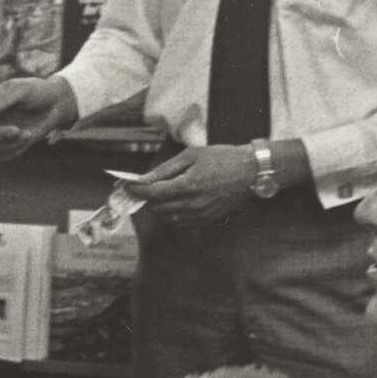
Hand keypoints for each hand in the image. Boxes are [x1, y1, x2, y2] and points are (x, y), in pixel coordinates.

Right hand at [0, 76, 78, 160]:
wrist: (56, 104)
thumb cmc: (38, 91)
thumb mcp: (23, 90)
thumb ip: (5, 99)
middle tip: (16, 130)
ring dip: (9, 144)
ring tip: (27, 134)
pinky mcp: (10, 144)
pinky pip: (3, 156)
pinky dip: (15, 150)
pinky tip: (28, 138)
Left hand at [123, 145, 253, 223]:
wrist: (250, 171)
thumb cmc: (221, 158)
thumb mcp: (191, 155)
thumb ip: (165, 169)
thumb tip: (143, 179)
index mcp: (188, 185)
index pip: (153, 193)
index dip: (136, 190)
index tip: (127, 186)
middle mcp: (193, 204)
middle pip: (158, 207)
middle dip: (148, 197)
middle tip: (147, 186)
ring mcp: (201, 214)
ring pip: (167, 217)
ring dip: (160, 206)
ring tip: (164, 191)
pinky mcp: (206, 220)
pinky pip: (180, 222)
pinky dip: (173, 213)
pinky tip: (178, 200)